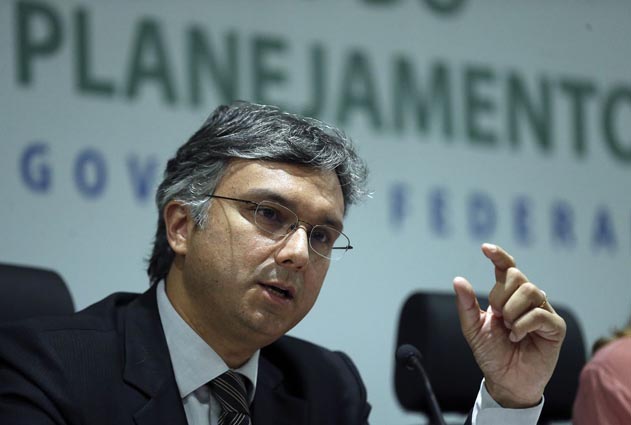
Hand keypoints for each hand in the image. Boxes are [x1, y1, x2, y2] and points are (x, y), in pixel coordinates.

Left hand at [453, 243, 565, 407]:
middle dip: (500, 296)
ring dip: (511, 312)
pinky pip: (539, 314)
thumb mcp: (473, 328)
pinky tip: (518, 337)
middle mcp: (528, 299)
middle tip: (498, 317)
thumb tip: (458, 279)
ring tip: (509, 330)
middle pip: (517, 276)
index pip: (507, 268)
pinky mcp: (555, 327)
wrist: (505, 380)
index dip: (499, 255)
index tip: (485, 248)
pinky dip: (522, 326)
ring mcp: (543, 311)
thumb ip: (466, 305)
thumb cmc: (491, 353)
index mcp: (508, 295)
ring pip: (530, 291)